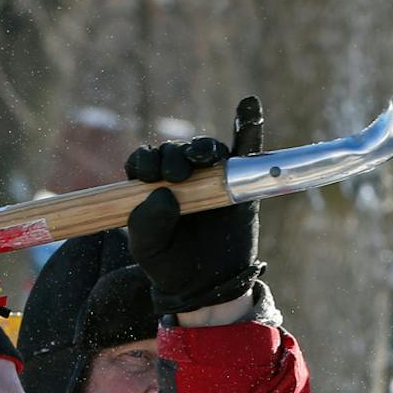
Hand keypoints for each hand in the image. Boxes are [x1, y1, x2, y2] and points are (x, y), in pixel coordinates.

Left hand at [124, 96, 264, 315]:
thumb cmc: (171, 266)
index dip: (144, 162)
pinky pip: (246, 148)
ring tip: (199, 159)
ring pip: (205, 148)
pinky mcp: (240, 180)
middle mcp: (182, 175)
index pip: (143, 160)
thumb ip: (145, 224)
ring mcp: (211, 176)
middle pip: (173, 150)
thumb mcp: (147, 250)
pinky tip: (249, 106)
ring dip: (200, 148)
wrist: (208, 287)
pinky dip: (249, 125)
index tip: (148, 177)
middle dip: (171, 156)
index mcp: (153, 186)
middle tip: (174, 177)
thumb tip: (163, 193)